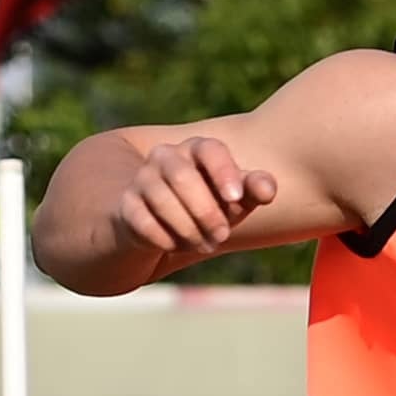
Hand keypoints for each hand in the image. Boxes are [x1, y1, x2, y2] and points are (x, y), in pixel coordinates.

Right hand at [110, 136, 277, 270]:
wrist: (170, 224)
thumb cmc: (213, 203)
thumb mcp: (238, 199)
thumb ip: (256, 189)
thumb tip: (268, 189)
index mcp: (198, 149)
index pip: (209, 149)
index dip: (223, 171)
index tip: (236, 198)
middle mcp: (166, 157)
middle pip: (182, 177)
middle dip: (206, 211)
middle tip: (222, 235)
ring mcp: (142, 179)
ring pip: (162, 200)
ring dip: (188, 229)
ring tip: (205, 244)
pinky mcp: (127, 205)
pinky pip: (143, 222)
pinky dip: (165, 239)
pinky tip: (177, 247)